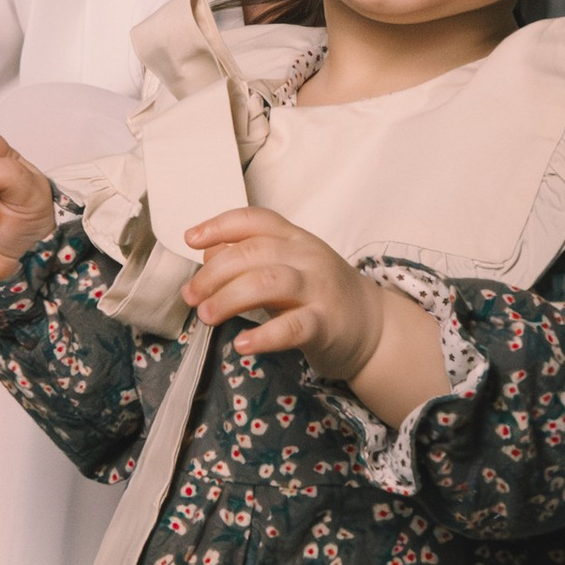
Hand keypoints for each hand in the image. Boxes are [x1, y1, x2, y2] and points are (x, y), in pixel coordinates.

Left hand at [181, 208, 381, 378]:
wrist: (373, 327)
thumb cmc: (321, 295)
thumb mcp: (287, 267)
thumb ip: (250, 258)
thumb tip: (208, 253)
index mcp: (295, 239)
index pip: (254, 220)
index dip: (219, 225)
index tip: (191, 239)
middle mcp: (306, 257)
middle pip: (253, 252)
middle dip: (214, 274)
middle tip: (191, 296)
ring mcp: (318, 289)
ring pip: (267, 282)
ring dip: (229, 298)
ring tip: (207, 316)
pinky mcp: (325, 324)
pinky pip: (292, 327)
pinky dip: (264, 336)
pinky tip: (242, 344)